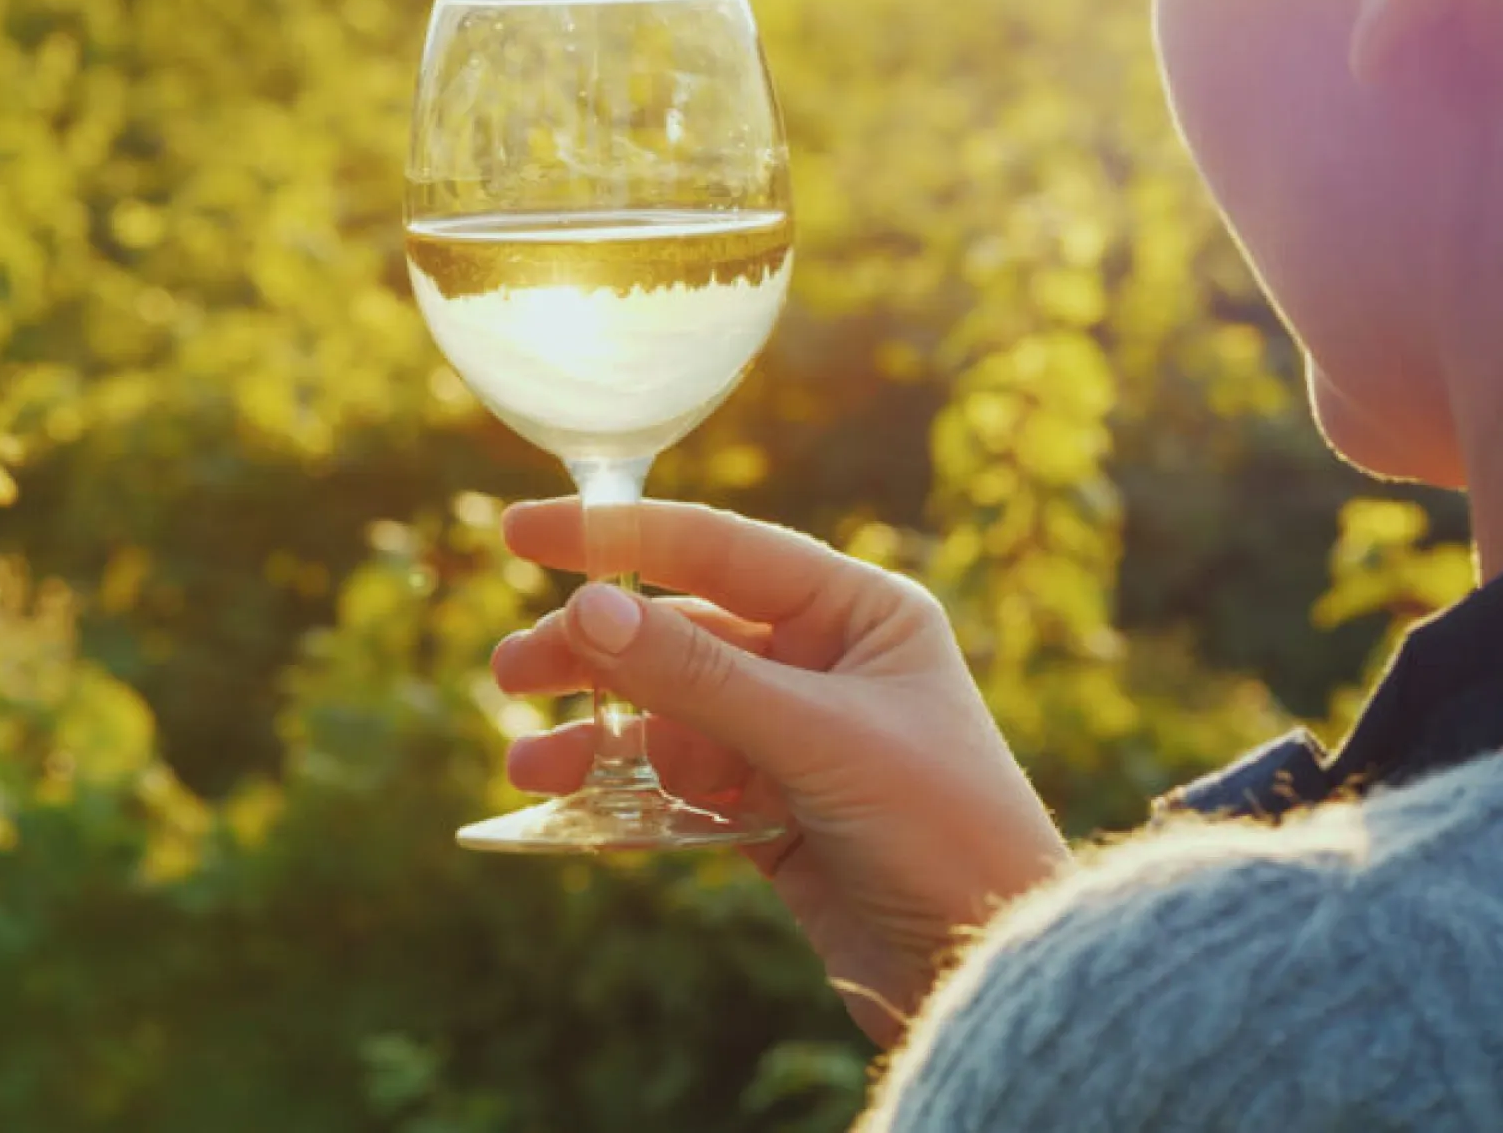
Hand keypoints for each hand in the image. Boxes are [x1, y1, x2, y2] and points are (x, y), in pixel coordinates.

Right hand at [494, 499, 1069, 1046]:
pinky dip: (618, 791)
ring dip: (594, 731)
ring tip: (528, 759)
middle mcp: (821, 661)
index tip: (522, 532)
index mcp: (857, 611)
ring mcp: (791, 738)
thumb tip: (588, 607)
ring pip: (665, 712)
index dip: (617, 537)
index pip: (718, 550)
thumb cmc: (943, 832)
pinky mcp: (770, 813)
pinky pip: (674, 783)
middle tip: (513, 673)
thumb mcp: (817, 741)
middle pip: (678, 632)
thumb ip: (698, 675)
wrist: (989, 969)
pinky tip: (562, 804)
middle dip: (592, 651)